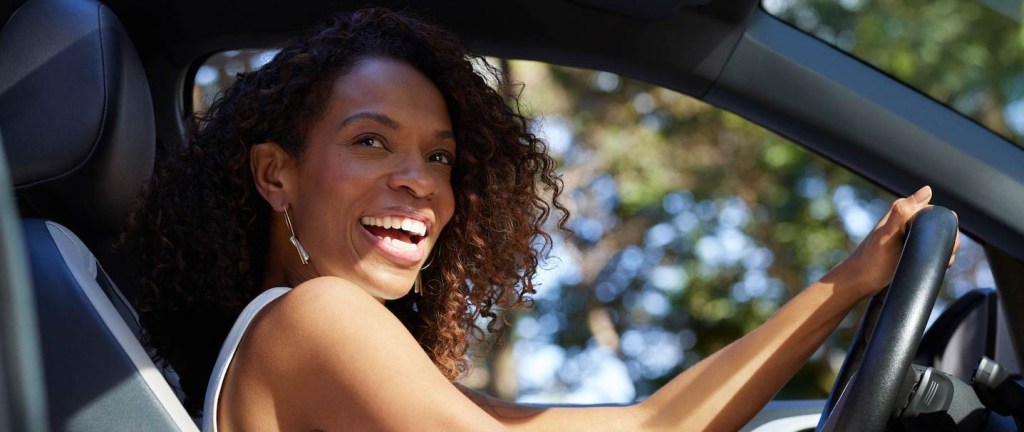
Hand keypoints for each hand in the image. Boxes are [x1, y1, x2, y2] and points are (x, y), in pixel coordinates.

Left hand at [833, 186, 961, 299]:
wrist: (860, 280)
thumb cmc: (872, 258)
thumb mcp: (888, 234)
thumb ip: (902, 212)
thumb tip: (927, 190)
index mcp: (902, 211)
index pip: (935, 211)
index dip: (944, 224)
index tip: (944, 240)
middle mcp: (905, 220)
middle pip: (938, 226)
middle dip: (947, 240)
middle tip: (944, 256)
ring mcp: (908, 235)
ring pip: (935, 238)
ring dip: (943, 249)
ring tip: (942, 262)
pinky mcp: (908, 249)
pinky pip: (929, 249)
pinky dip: (936, 256)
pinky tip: (936, 265)